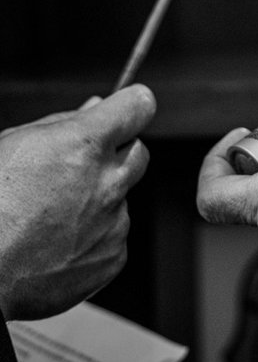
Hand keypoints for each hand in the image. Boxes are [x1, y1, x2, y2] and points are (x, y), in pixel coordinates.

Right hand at [0, 86, 155, 320]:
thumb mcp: (16, 144)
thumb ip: (64, 122)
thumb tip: (95, 107)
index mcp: (85, 144)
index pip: (138, 107)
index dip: (132, 106)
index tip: (129, 109)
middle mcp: (108, 181)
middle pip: (138, 152)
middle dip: (116, 155)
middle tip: (78, 169)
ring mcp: (115, 221)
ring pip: (122, 197)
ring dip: (99, 199)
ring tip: (53, 215)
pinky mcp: (114, 255)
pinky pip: (114, 235)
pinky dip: (94, 236)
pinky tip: (59, 241)